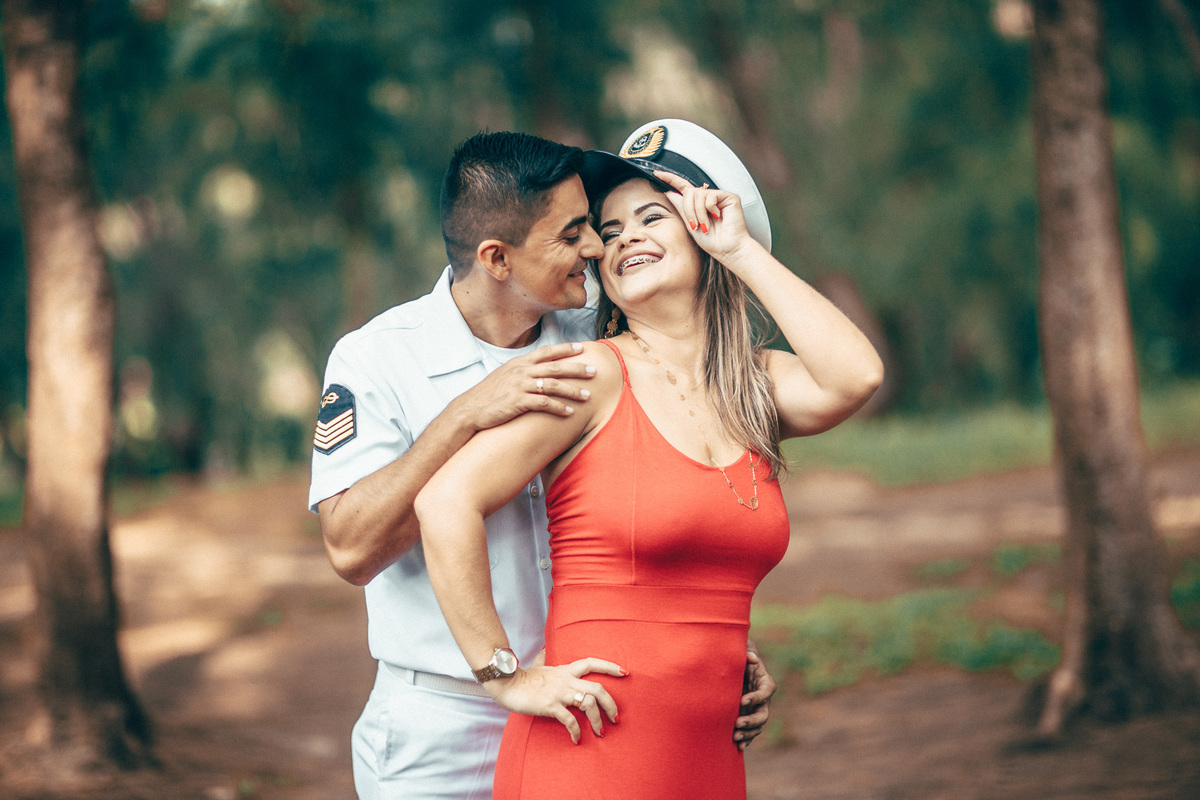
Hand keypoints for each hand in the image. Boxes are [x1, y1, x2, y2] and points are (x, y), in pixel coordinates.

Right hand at [453, 342, 595, 430]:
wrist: (470, 409)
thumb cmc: (489, 394)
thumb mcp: (505, 376)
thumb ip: (523, 371)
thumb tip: (539, 370)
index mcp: (519, 363)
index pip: (546, 352)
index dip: (565, 349)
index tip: (582, 347)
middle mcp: (521, 371)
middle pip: (555, 367)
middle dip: (577, 368)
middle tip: (595, 371)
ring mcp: (519, 386)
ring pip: (553, 385)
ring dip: (572, 391)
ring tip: (588, 396)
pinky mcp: (518, 402)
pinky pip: (544, 403)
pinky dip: (559, 408)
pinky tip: (570, 413)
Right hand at [487, 657, 625, 743]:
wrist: (507, 683)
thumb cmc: (522, 677)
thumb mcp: (537, 664)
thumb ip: (543, 658)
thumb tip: (543, 649)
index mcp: (565, 670)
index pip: (592, 663)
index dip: (610, 666)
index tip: (625, 672)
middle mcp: (566, 680)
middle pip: (597, 688)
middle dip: (611, 703)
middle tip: (616, 717)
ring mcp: (559, 692)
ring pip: (588, 703)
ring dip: (598, 720)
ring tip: (601, 732)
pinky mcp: (551, 705)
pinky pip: (570, 720)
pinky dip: (576, 731)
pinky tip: (577, 739)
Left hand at [653, 170, 759, 268]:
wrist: (727, 249)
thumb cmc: (712, 241)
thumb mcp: (690, 224)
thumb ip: (681, 207)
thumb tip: (669, 192)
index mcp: (698, 205)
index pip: (682, 187)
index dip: (670, 179)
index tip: (657, 173)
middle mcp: (708, 199)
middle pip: (689, 192)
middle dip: (688, 209)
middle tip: (694, 225)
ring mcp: (718, 197)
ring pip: (699, 194)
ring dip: (699, 212)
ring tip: (705, 226)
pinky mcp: (729, 197)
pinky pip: (711, 195)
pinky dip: (710, 208)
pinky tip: (718, 217)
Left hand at [734, 649, 776, 750]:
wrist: (735, 668)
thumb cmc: (742, 659)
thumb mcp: (745, 653)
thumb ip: (748, 653)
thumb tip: (752, 657)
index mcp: (766, 683)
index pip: (766, 692)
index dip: (756, 697)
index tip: (742, 700)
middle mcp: (764, 700)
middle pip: (763, 714)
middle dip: (751, 720)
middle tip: (737, 722)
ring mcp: (757, 710)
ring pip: (758, 726)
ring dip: (748, 733)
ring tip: (735, 737)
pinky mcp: (749, 717)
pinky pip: (752, 732)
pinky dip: (747, 740)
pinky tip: (739, 747)